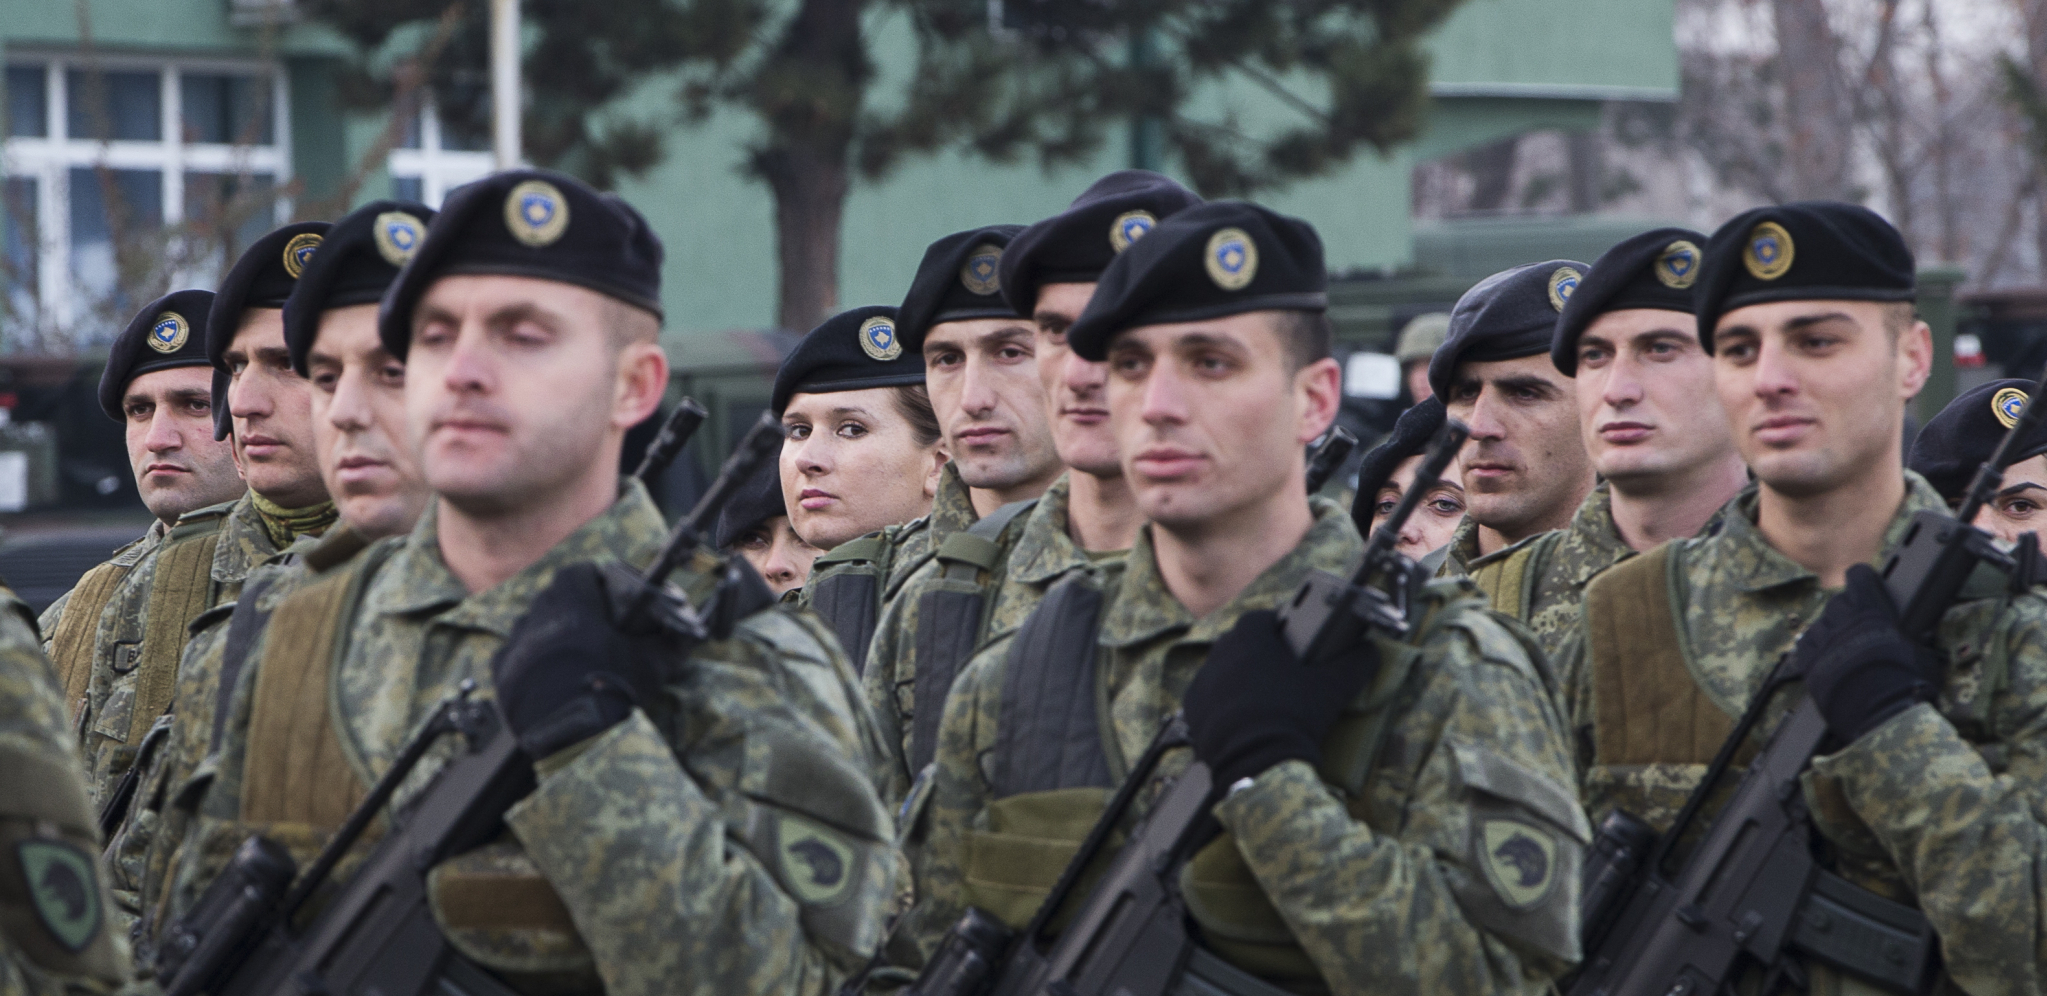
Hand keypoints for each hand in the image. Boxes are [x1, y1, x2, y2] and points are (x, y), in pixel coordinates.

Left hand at [490, 562, 670, 758]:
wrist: (578, 741)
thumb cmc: (617, 695)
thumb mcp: (654, 665)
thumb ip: (672, 640)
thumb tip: (690, 629)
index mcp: (575, 608)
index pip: (577, 572)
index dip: (591, 578)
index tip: (603, 590)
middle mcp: (540, 621)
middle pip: (552, 596)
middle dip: (570, 603)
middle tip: (590, 622)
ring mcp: (516, 648)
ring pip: (529, 623)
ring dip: (546, 628)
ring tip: (568, 650)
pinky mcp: (502, 675)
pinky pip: (511, 653)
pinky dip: (526, 657)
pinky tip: (545, 672)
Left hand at [1182, 610, 1377, 790]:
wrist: (1257, 763)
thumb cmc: (1293, 717)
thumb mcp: (1333, 688)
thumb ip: (1355, 663)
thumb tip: (1370, 651)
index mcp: (1249, 637)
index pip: (1264, 619)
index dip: (1282, 627)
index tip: (1296, 643)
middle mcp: (1219, 653)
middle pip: (1242, 644)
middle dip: (1261, 653)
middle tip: (1285, 674)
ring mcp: (1202, 682)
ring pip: (1225, 671)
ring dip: (1242, 679)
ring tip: (1267, 700)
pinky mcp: (1192, 710)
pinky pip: (1211, 699)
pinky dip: (1225, 705)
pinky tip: (1246, 719)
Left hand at [1796, 564, 1940, 743]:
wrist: (1881, 713)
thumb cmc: (1908, 682)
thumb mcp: (1917, 649)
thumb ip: (1904, 632)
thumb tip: (1910, 633)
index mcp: (1871, 609)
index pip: (1859, 576)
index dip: (1864, 580)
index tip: (1867, 585)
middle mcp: (1842, 619)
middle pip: (1838, 602)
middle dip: (1849, 611)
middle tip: (1861, 629)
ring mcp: (1822, 640)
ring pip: (1820, 624)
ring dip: (1831, 632)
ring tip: (1846, 649)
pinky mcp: (1808, 662)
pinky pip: (1805, 644)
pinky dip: (1815, 648)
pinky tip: (1827, 657)